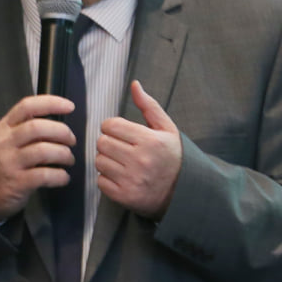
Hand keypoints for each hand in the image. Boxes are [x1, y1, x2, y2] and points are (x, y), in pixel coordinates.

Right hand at [0, 94, 77, 221]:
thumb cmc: (1, 163)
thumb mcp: (5, 140)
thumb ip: (25, 128)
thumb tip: (57, 122)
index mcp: (4, 127)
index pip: (27, 107)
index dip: (51, 103)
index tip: (69, 106)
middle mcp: (5, 143)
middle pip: (37, 127)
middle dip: (62, 132)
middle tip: (71, 140)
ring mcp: (9, 163)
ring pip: (43, 151)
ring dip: (64, 154)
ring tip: (68, 159)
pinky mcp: (17, 183)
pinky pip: (45, 175)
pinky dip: (60, 175)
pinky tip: (63, 177)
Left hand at [97, 81, 182, 218]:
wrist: (182, 193)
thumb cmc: (172, 157)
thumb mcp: (167, 129)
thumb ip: (149, 106)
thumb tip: (134, 85)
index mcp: (150, 140)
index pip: (111, 125)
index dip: (112, 127)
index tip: (120, 133)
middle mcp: (140, 160)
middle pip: (102, 143)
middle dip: (108, 143)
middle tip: (120, 148)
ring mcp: (132, 180)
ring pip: (99, 161)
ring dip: (106, 160)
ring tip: (121, 162)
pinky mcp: (124, 196)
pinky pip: (100, 181)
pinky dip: (107, 179)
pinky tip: (121, 176)